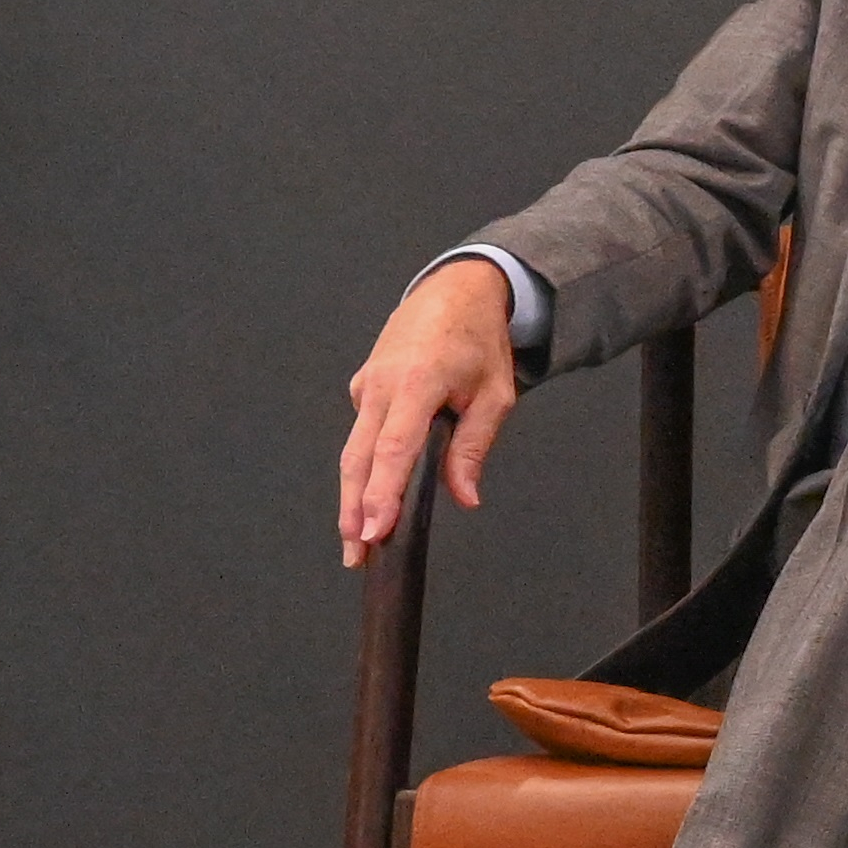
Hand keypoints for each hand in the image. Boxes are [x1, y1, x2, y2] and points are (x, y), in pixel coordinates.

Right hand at [336, 257, 522, 557]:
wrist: (454, 291)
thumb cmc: (479, 341)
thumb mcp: (495, 394)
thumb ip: (475, 446)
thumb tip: (464, 497)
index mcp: (417, 382)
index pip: (394, 448)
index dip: (382, 493)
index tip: (374, 532)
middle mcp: (381, 385)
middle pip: (359, 457)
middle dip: (354, 510)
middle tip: (355, 556)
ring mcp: (366, 385)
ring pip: (353, 450)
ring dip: (352, 497)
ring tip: (355, 542)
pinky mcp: (362, 388)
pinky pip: (361, 434)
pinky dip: (362, 470)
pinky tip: (367, 501)